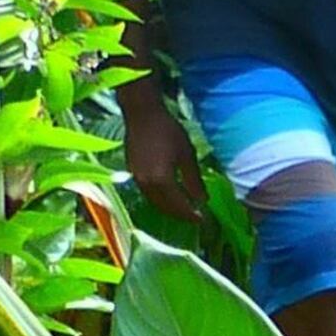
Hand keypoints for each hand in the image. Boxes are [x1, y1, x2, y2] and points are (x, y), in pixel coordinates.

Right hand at [122, 95, 203, 219]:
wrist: (142, 115)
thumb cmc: (168, 131)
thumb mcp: (187, 154)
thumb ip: (194, 180)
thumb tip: (202, 200)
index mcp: (161, 180)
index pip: (178, 205)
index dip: (191, 215)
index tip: (203, 220)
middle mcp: (147, 184)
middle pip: (164, 208)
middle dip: (180, 215)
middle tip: (195, 218)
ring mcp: (137, 179)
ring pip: (155, 203)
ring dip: (169, 209)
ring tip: (184, 210)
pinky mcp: (132, 173)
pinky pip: (148, 194)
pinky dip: (160, 200)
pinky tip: (169, 196)